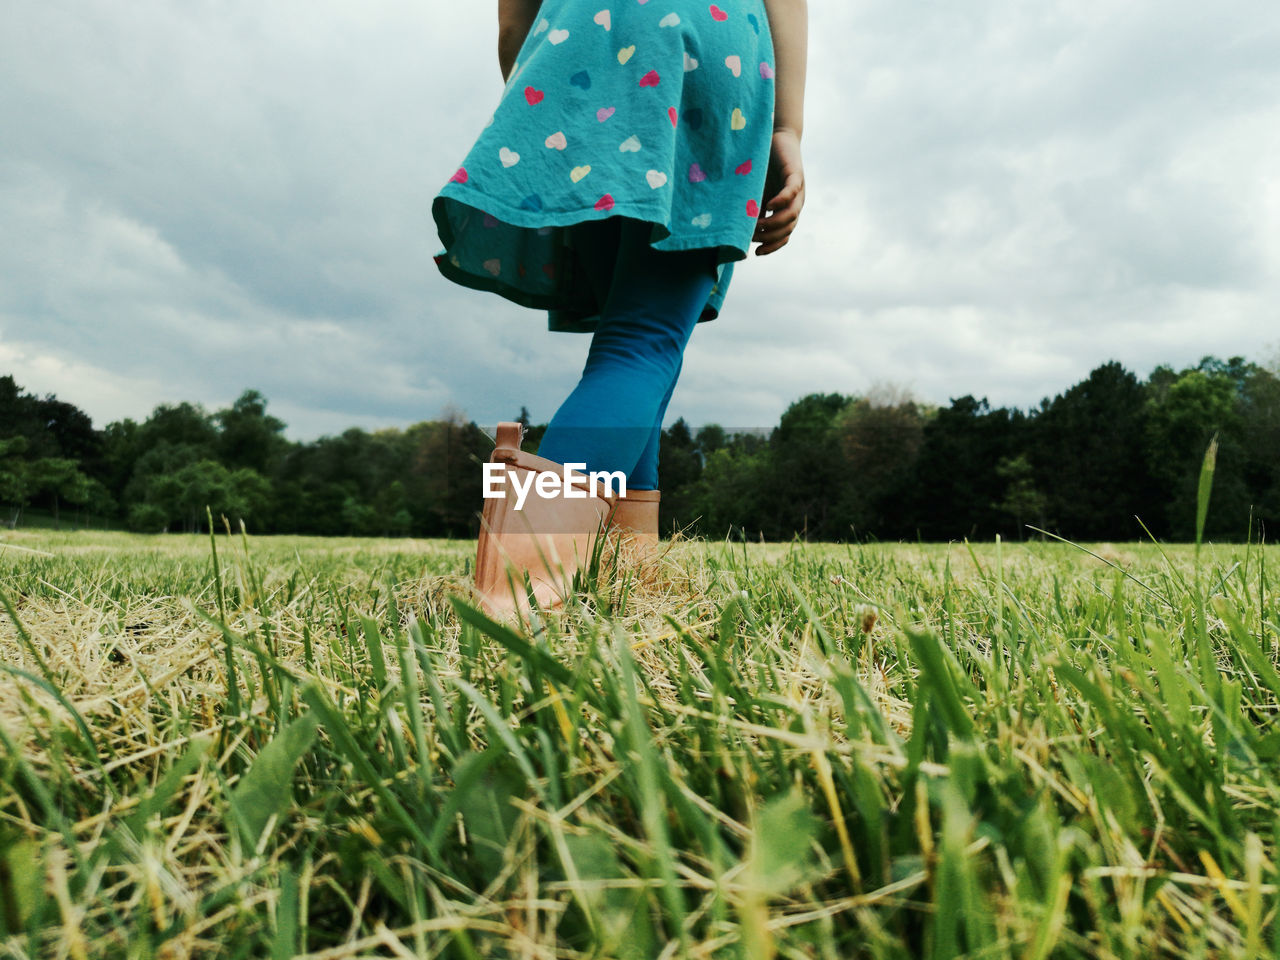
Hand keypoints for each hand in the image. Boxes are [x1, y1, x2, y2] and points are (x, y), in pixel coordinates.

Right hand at [754, 129, 804, 255]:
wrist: (777, 137)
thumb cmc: (764, 166)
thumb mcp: (755, 193)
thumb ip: (751, 210)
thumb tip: (736, 230)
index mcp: (786, 210)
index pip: (783, 236)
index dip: (772, 246)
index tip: (757, 253)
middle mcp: (794, 203)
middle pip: (787, 229)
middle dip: (769, 237)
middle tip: (752, 237)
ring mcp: (797, 190)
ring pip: (790, 215)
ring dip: (773, 224)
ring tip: (757, 225)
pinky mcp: (795, 175)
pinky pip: (791, 193)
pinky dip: (781, 201)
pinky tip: (769, 206)